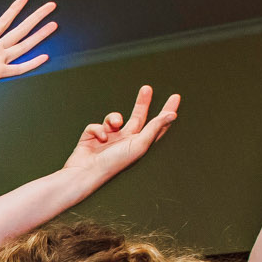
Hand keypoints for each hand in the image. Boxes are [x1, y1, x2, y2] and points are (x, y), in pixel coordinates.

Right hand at [61, 85, 179, 185]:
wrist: (86, 172)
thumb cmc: (115, 162)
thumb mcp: (139, 144)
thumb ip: (155, 127)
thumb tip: (172, 115)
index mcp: (140, 144)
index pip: (157, 125)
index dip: (166, 112)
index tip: (175, 97)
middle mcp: (126, 140)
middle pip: (138, 117)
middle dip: (142, 103)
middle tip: (147, 89)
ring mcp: (110, 138)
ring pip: (114, 118)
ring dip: (113, 118)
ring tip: (114, 125)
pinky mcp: (92, 137)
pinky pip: (97, 125)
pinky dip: (98, 129)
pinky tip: (99, 139)